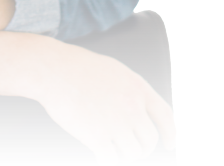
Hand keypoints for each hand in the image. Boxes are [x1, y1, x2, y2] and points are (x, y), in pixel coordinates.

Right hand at [33, 39, 175, 162]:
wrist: (52, 70)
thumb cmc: (75, 67)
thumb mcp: (111, 70)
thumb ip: (128, 90)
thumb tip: (137, 111)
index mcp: (137, 87)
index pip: (165, 115)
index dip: (170, 133)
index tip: (170, 144)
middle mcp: (132, 106)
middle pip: (149, 140)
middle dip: (141, 148)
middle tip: (129, 149)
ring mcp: (116, 123)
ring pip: (133, 154)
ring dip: (124, 156)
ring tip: (112, 149)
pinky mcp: (98, 137)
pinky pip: (112, 160)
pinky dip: (107, 159)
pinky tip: (99, 154)